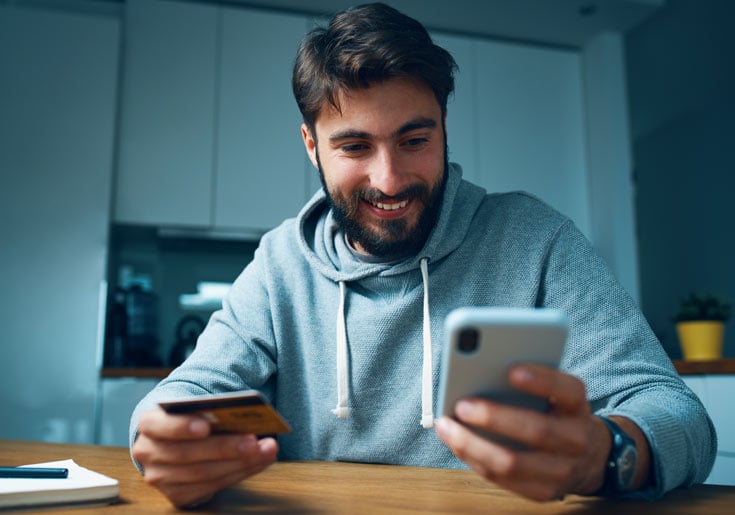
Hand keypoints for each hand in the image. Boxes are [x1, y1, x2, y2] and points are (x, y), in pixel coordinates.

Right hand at [132, 408, 278, 507]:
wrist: (172, 442)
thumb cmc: (189, 419)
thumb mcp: (193, 409)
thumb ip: (210, 411)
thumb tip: (244, 415)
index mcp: (149, 424)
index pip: (159, 425)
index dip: (182, 426)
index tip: (206, 425)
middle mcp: (148, 453)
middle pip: (188, 454)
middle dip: (225, 448)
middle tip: (254, 441)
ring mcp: (160, 478)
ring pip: (203, 473)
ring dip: (240, 462)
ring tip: (266, 450)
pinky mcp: (177, 495)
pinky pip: (211, 487)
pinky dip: (239, 473)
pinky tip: (258, 462)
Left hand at [435, 364, 609, 500]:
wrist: (589, 458)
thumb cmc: (556, 414)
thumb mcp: (554, 393)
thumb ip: (529, 381)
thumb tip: (480, 370)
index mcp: (577, 405)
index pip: (567, 389)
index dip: (541, 380)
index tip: (512, 370)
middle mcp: (575, 438)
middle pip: (536, 430)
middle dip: (494, 417)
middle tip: (462, 404)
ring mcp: (562, 470)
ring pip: (512, 462)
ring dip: (472, 445)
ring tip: (446, 427)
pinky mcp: (543, 491)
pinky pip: (502, 479)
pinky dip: (474, 460)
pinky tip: (456, 444)